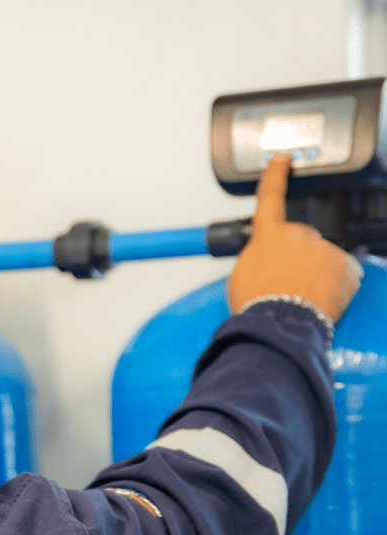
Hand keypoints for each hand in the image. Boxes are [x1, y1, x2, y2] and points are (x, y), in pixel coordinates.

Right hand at [227, 153, 362, 321]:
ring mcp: (323, 248)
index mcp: (268, 234)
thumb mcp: (242, 273)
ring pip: (323, 258)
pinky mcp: (345, 264)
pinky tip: (322, 298)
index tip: (283, 159)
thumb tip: (266, 255)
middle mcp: (297, 234)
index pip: (270, 196)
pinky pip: (343, 273)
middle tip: (288, 282)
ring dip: (317, 273)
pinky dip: (337, 284)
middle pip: (302, 239)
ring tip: (303, 295)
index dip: (276, 175)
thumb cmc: (258, 303)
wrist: (280, 322)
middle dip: (299, 257)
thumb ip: (257, 254)